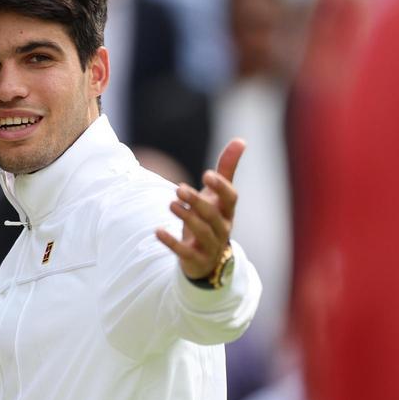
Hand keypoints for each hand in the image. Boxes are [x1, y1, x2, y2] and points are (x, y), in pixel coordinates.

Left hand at [156, 138, 243, 279]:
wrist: (207, 259)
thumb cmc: (212, 218)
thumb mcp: (218, 196)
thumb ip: (227, 169)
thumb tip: (241, 139)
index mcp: (228, 211)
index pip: (231, 198)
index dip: (221, 187)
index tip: (207, 174)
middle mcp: (222, 229)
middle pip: (213, 215)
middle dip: (197, 202)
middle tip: (179, 189)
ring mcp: (210, 246)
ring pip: (202, 232)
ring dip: (186, 218)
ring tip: (171, 204)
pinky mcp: (195, 259)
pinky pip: (184, 252)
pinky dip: (171, 242)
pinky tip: (157, 231)